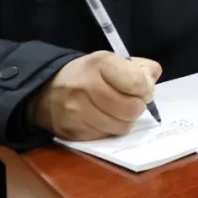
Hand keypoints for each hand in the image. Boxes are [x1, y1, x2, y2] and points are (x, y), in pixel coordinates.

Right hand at [27, 52, 161, 139]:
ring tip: (118, 111)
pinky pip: (106, 136)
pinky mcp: (73, 131)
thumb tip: (150, 85)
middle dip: (137, 107)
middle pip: (131, 109)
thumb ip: (141, 69)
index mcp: (100, 63)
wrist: (47, 90)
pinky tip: (103, 118)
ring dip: (125, 120)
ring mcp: (76, 111)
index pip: (136, 83)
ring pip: (121, 126)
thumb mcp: (114, 61)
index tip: (144, 91)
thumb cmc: (90, 74)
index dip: (146, 90)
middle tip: (132, 103)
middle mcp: (85, 87)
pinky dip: (110, 129)